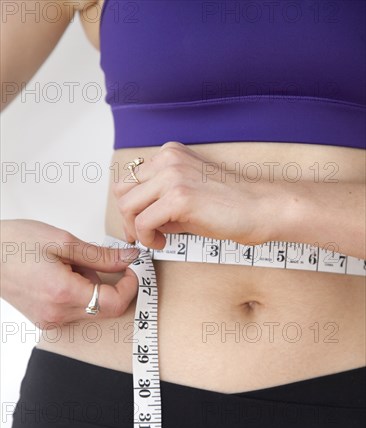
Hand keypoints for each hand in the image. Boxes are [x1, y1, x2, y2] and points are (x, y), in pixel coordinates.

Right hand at [0, 219, 139, 327]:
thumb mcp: (63, 241)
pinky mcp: (45, 320)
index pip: (114, 302)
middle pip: (105, 308)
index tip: (131, 269)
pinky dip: (78, 294)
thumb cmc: (14, 243)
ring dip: (91, 288)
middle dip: (107, 284)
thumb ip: (101, 255)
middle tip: (89, 261)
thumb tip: (130, 259)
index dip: (129, 286)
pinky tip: (60, 277)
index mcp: (63, 293)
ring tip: (67, 267)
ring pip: (92, 309)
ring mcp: (50, 321)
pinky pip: (76, 311)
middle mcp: (57, 314)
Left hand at [113, 141, 270, 249]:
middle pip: (122, 190)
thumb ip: (162, 202)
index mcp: (169, 155)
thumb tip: (140, 221)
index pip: (129, 178)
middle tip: (141, 236)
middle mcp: (167, 160)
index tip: (138, 225)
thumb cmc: (230, 206)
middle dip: (127, 218)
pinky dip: (147, 237)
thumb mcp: (188, 196)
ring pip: (127, 206)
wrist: (260, 208)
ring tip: (155, 240)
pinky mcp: (179, 197)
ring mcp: (172, 176)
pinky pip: (143, 221)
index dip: (130, 206)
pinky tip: (162, 242)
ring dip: (136, 229)